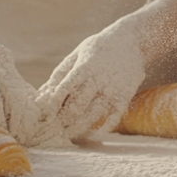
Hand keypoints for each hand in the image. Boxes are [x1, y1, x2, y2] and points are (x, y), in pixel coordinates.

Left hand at [36, 23, 145, 138]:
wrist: (133, 40)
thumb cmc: (100, 47)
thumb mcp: (79, 53)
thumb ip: (61, 72)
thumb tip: (42, 92)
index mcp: (83, 68)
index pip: (63, 90)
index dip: (52, 105)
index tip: (45, 115)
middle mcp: (97, 80)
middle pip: (76, 107)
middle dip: (63, 121)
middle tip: (54, 130)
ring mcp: (112, 89)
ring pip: (93, 115)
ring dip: (79, 128)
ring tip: (69, 135)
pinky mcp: (125, 96)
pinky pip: (113, 117)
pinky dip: (103, 128)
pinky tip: (93, 134)